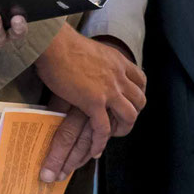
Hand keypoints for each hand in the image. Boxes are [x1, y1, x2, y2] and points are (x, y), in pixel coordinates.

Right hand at [31, 24, 146, 171]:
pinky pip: (104, 128)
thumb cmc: (61, 43)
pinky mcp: (94, 103)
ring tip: (113, 135)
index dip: (137, 93)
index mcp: (117, 62)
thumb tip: (85, 66)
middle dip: (134, 113)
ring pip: (129, 116)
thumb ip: (94, 61)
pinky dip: (101, 142)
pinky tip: (96, 150)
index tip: (129, 100)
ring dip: (123, 128)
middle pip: (140, 100)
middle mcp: (118, 76)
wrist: (53, 43)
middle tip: (121, 120)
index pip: (140, 80)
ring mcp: (109, 91)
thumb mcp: (89, 50)